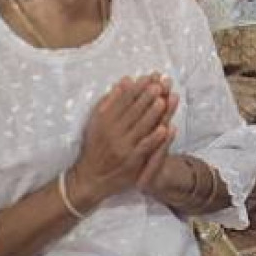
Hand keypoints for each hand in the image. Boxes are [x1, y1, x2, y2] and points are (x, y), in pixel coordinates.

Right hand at [73, 74, 175, 205]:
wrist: (90, 177)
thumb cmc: (95, 146)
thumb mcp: (96, 121)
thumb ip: (110, 101)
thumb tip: (126, 81)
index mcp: (104, 120)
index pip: (123, 101)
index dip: (137, 88)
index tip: (148, 78)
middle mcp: (112, 132)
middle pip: (133, 111)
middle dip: (147, 96)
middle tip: (160, 84)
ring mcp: (122, 147)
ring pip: (140, 127)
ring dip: (153, 113)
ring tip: (164, 99)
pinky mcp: (131, 161)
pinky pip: (144, 147)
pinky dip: (155, 138)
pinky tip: (165, 128)